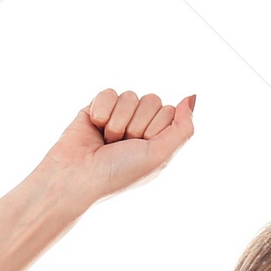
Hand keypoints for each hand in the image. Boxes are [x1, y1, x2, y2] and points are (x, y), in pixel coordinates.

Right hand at [40, 87, 196, 207]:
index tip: (141, 148)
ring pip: (130, 95)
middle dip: (137, 125)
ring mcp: (119, 116)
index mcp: (158, 140)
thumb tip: (192, 97)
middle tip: (122, 146)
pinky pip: (109, 93)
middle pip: (152, 100)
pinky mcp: (97, 107)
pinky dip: (101, 111)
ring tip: (107, 141)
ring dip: (118, 122)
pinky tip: (94, 128)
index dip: (155, 128)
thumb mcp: (160, 156)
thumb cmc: (120, 173)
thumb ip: (183, 128)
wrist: (78, 177)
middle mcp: (140, 127)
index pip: (169, 111)